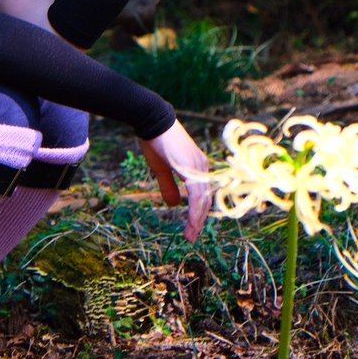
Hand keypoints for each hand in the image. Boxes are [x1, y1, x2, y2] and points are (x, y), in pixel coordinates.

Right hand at [140, 119, 211, 241]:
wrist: (153, 120)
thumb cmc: (156, 142)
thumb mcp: (162, 169)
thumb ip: (169, 187)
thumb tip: (175, 205)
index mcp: (197, 168)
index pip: (202, 195)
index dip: (197, 213)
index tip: (192, 229)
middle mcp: (203, 168)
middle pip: (205, 200)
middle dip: (198, 221)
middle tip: (192, 238)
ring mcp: (199, 167)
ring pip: (202, 200)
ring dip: (197, 220)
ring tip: (191, 235)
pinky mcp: (191, 168)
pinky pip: (196, 195)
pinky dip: (194, 211)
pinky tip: (191, 223)